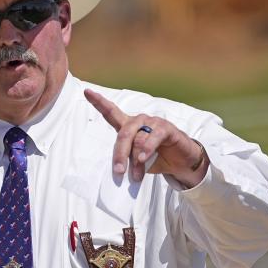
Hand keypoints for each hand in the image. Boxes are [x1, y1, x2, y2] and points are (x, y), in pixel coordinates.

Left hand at [84, 88, 207, 184]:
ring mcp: (153, 122)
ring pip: (138, 139)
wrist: (181, 163)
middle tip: (119, 172)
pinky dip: (147, 149)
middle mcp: (139, 121)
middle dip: (119, 154)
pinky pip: (153, 137)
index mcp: (128, 127)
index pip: (111, 112)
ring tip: (136, 176)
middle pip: (123, 134)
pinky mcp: (166, 128)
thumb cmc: (156, 159)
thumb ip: (130, 159)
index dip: (99, 102)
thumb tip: (121, 169)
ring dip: (136, 160)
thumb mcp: (139, 161)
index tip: (87, 91)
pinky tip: (143, 158)